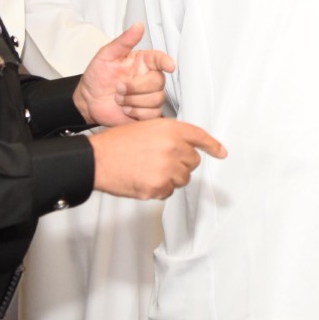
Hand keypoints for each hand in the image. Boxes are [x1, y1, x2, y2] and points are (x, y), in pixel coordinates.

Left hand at [74, 23, 176, 126]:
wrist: (88, 101)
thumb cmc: (97, 77)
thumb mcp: (106, 55)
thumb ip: (124, 41)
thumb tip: (138, 26)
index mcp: (143, 62)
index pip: (160, 59)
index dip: (166, 62)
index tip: (169, 66)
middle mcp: (149, 78)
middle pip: (159, 82)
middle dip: (136, 87)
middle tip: (119, 88)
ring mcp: (149, 96)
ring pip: (156, 99)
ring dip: (133, 101)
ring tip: (120, 99)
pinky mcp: (147, 112)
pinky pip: (152, 113)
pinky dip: (136, 113)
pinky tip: (126, 109)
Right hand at [89, 119, 225, 199]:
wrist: (96, 159)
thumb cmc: (117, 143)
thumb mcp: (146, 128)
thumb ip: (168, 136)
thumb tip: (184, 148)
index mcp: (170, 129)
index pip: (199, 136)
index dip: (212, 146)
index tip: (222, 153)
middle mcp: (172, 147)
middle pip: (193, 162)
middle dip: (181, 164)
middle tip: (159, 161)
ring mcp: (166, 168)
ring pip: (183, 179)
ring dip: (171, 178)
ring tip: (149, 170)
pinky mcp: (157, 186)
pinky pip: (168, 192)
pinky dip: (159, 189)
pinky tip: (143, 180)